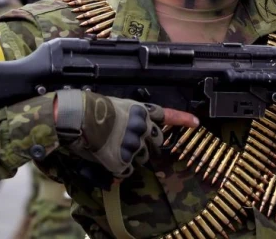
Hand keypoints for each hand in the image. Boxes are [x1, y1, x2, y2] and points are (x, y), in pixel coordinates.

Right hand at [56, 90, 197, 177]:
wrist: (78, 118)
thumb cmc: (91, 109)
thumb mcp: (116, 106)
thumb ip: (131, 118)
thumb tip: (136, 132)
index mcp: (141, 111)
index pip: (167, 116)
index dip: (183, 120)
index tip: (196, 123)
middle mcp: (142, 128)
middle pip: (156, 142)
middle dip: (147, 144)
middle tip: (128, 141)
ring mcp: (134, 145)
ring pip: (142, 157)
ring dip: (131, 156)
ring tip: (111, 146)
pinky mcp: (123, 160)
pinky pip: (127, 170)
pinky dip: (119, 168)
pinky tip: (106, 157)